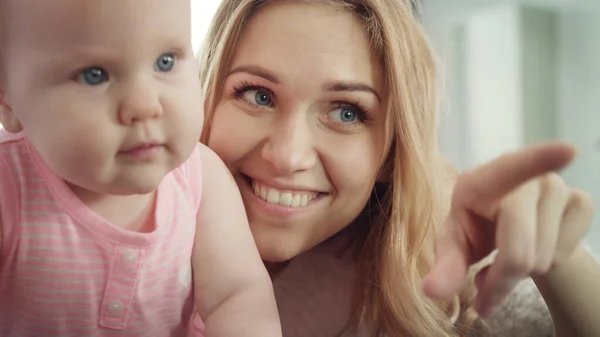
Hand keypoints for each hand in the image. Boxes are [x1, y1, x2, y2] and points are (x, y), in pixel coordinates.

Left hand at [423, 142, 594, 317]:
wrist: (506, 225)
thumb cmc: (474, 228)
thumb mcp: (454, 246)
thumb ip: (445, 267)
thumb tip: (431, 290)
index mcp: (484, 180)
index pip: (510, 170)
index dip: (539, 159)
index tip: (567, 151)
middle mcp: (526, 178)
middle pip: (519, 251)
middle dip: (501, 282)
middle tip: (484, 293)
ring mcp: (558, 187)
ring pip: (543, 259)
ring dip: (521, 275)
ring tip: (506, 258)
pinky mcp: (582, 202)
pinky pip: (565, 256)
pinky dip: (546, 267)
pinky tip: (532, 250)